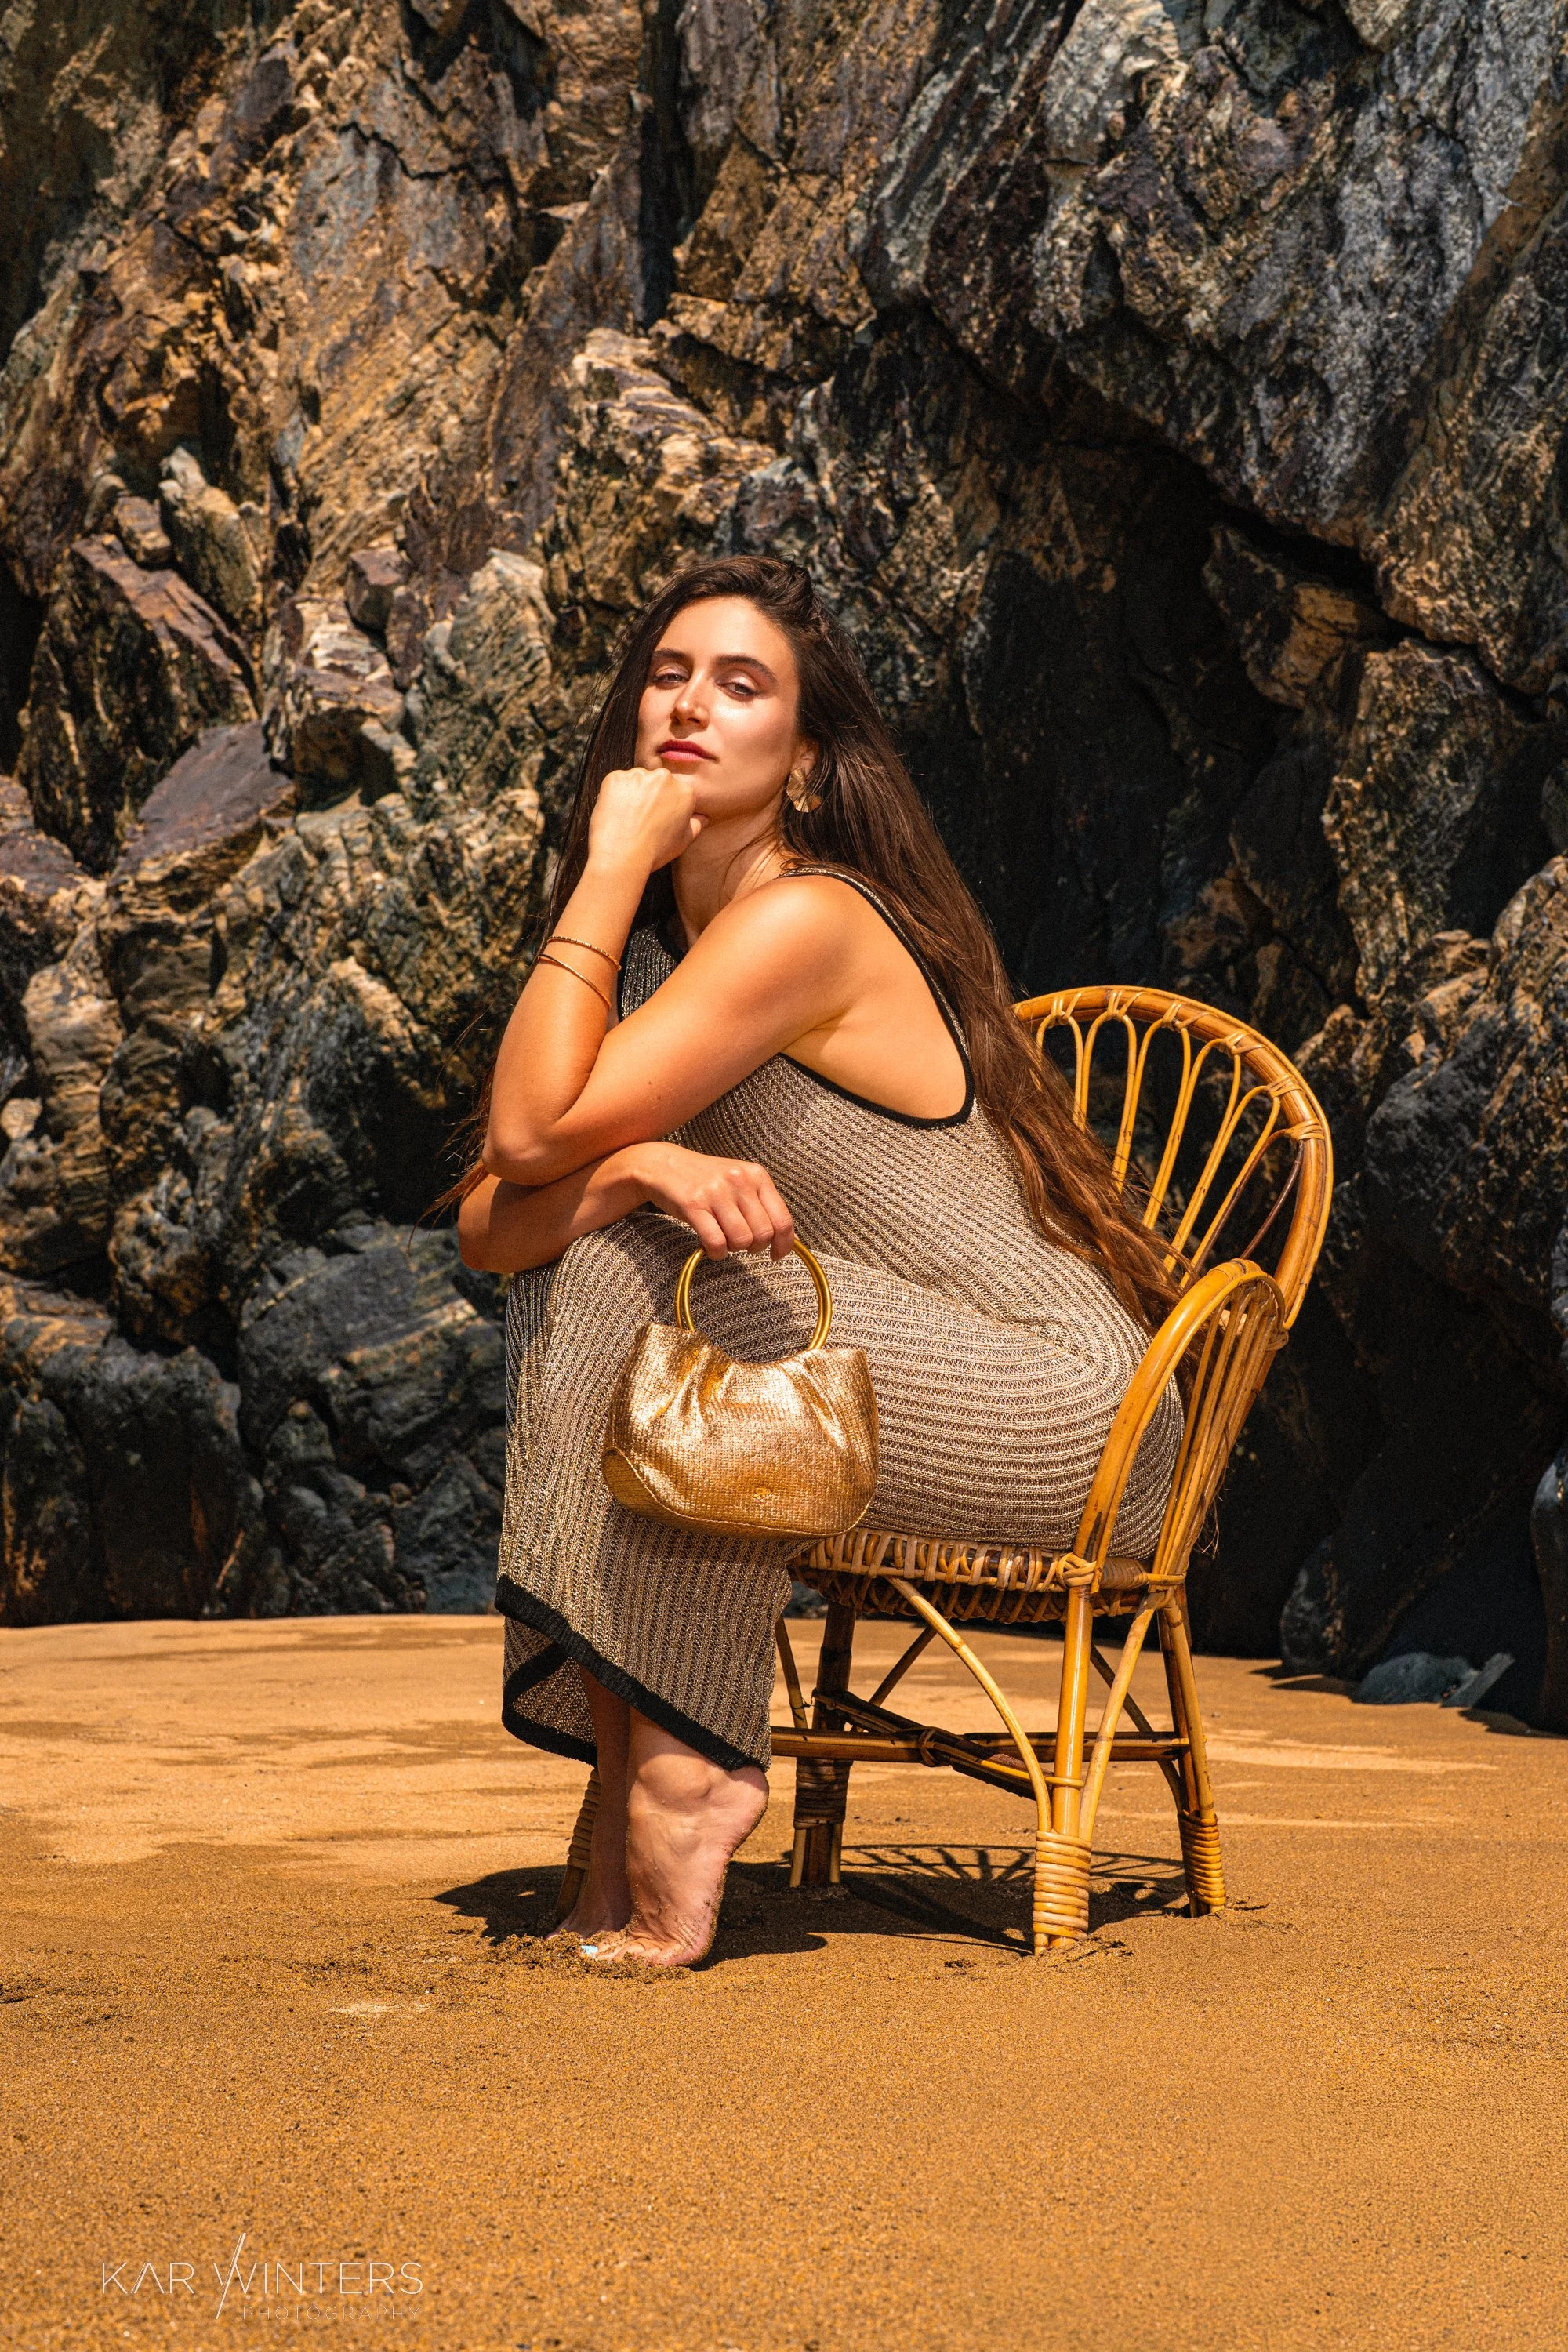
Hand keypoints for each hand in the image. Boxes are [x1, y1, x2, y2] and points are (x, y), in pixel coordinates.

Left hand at [587, 764, 706, 876]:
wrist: (622, 854)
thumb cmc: (654, 850)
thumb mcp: (682, 841)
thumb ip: (695, 825)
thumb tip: (702, 818)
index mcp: (685, 792)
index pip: (676, 792)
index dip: (666, 806)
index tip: (657, 818)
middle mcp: (664, 778)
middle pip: (657, 782)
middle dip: (651, 795)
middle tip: (642, 817)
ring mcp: (638, 775)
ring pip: (637, 780)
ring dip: (633, 792)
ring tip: (628, 816)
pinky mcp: (616, 777)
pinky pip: (616, 782)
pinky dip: (615, 793)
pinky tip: (616, 812)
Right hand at [631, 1143, 794, 1258]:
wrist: (664, 1165)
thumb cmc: (706, 1180)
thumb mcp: (740, 1182)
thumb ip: (762, 1206)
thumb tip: (788, 1240)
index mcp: (757, 1175)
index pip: (783, 1219)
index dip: (784, 1244)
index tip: (776, 1254)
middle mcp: (739, 1181)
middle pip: (763, 1234)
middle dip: (754, 1247)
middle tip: (739, 1242)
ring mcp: (716, 1192)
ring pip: (741, 1241)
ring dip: (733, 1249)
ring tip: (723, 1239)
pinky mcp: (693, 1205)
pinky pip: (716, 1242)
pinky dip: (716, 1252)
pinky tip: (711, 1246)